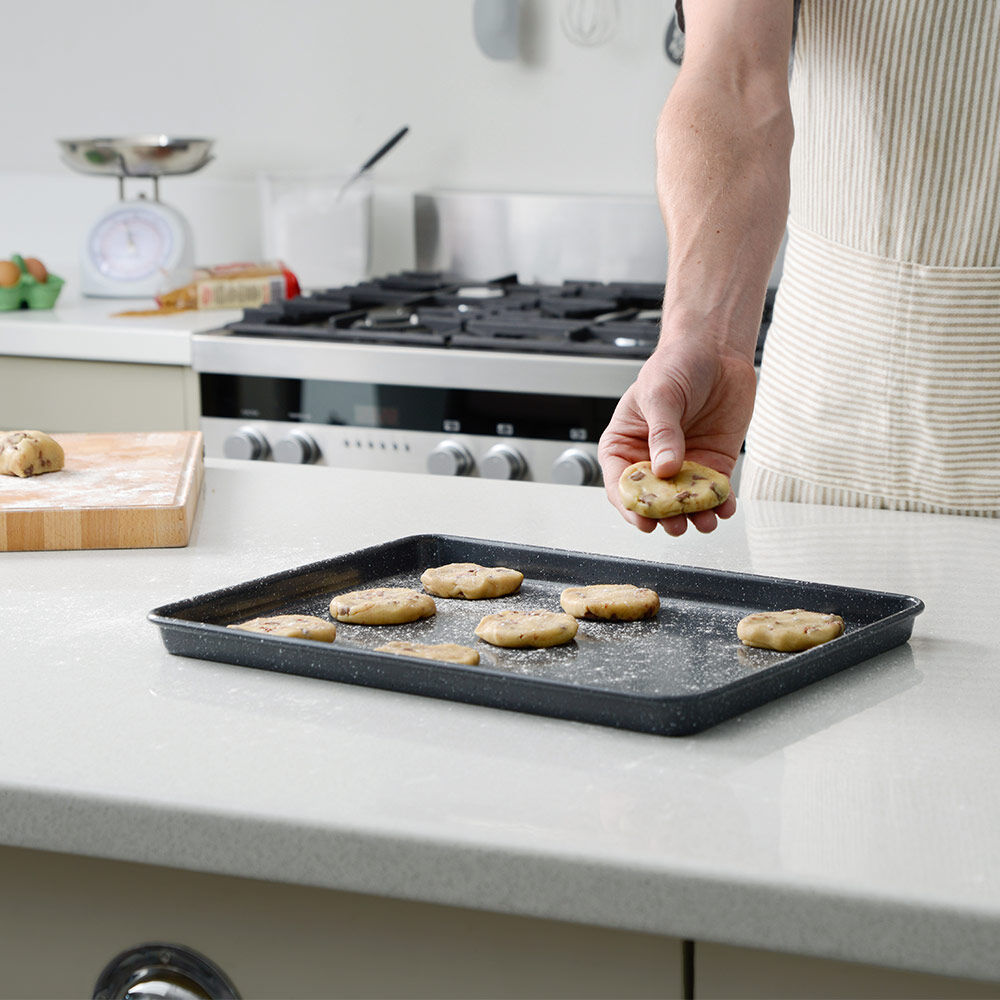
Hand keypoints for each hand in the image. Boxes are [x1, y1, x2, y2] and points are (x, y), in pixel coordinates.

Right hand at [598, 337, 756, 535]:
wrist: (716, 350)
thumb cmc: (675, 364)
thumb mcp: (660, 394)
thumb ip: (662, 432)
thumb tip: (665, 468)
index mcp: (625, 445)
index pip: (621, 484)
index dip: (630, 505)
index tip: (644, 519)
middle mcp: (651, 461)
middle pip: (653, 500)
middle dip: (664, 516)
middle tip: (675, 524)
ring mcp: (683, 466)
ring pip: (684, 502)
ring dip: (694, 516)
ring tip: (704, 521)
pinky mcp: (712, 464)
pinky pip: (714, 493)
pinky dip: (720, 503)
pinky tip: (725, 506)